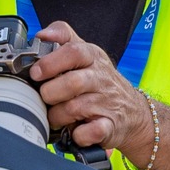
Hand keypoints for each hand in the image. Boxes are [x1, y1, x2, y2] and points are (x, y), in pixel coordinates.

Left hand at [28, 21, 148, 152]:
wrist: (133, 111)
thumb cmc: (100, 81)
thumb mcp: (86, 53)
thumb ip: (63, 38)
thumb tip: (41, 35)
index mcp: (92, 57)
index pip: (74, 52)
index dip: (50, 62)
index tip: (36, 72)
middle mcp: (100, 78)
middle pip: (72, 82)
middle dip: (50, 93)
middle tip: (45, 97)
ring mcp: (106, 102)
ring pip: (75, 108)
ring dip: (57, 115)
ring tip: (54, 115)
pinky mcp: (109, 126)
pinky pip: (91, 131)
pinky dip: (79, 134)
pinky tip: (74, 131)